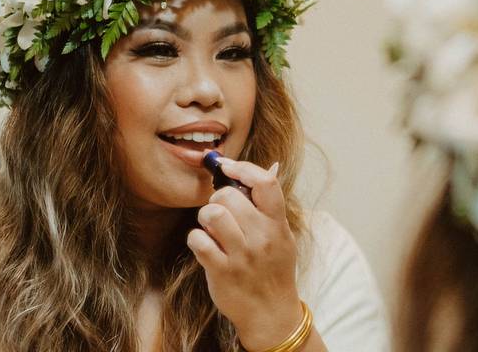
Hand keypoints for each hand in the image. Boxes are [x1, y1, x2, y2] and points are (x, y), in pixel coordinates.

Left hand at [187, 158, 303, 350]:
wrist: (271, 311)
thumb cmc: (273, 269)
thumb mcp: (281, 235)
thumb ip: (271, 206)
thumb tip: (269, 168)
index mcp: (277, 223)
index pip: (265, 182)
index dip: (243, 167)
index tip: (228, 166)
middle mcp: (262, 236)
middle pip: (229, 195)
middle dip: (218, 199)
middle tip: (220, 212)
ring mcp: (242, 254)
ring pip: (212, 214)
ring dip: (206, 217)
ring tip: (211, 228)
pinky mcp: (222, 271)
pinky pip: (198, 240)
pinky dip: (196, 239)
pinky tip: (204, 246)